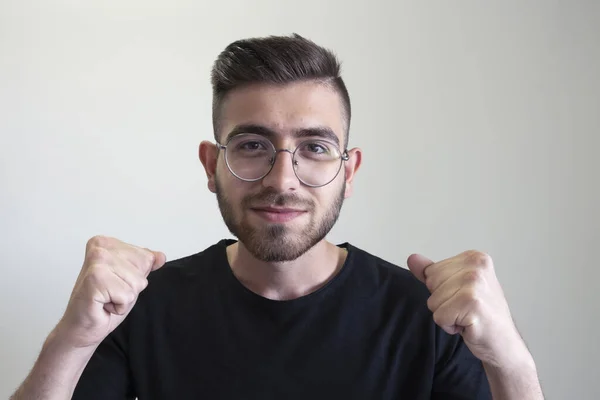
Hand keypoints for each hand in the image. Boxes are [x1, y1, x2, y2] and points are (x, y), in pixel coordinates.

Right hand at [55, 235, 165, 348]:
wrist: (82, 328)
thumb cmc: (102, 304)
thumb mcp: (129, 279)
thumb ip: (144, 264)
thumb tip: (160, 256)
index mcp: (106, 243)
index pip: (146, 257)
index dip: (135, 276)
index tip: (115, 283)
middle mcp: (100, 248)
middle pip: (143, 268)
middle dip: (131, 287)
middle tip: (110, 293)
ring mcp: (97, 262)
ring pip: (137, 282)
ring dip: (125, 297)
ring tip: (106, 299)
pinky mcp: (95, 280)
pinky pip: (128, 295)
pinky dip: (119, 306)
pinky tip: (103, 305)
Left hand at [407, 250, 525, 367]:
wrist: (503, 343)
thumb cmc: (480, 314)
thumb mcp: (455, 287)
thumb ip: (433, 272)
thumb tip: (412, 259)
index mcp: (473, 257)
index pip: (432, 271)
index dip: (442, 290)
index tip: (462, 297)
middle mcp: (476, 266)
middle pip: (431, 284)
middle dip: (443, 301)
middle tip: (465, 309)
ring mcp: (475, 283)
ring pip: (433, 301)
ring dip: (446, 315)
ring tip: (467, 316)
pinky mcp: (472, 303)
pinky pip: (439, 316)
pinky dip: (450, 326)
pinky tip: (468, 325)